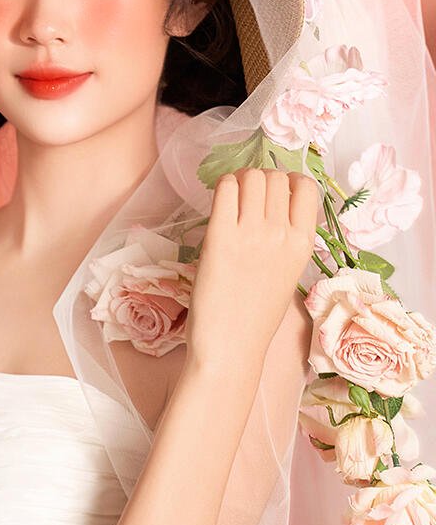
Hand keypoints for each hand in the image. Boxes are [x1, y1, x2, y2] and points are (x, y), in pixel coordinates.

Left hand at [186, 168, 321, 376]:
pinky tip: (218, 202)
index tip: (272, 195)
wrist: (231, 347)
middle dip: (260, 180)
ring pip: (251, 177)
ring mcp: (252, 233)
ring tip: (231, 197)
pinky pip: (225, 189)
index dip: (287, 182)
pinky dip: (222, 186)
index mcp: (303, 244)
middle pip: (275, 177)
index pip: (306, 187)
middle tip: (245, 197)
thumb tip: (271, 209)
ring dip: (240, 180)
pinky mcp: (220, 237)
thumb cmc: (255, 316)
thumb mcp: (287, 274)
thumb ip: (286, 241)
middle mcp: (281, 233)